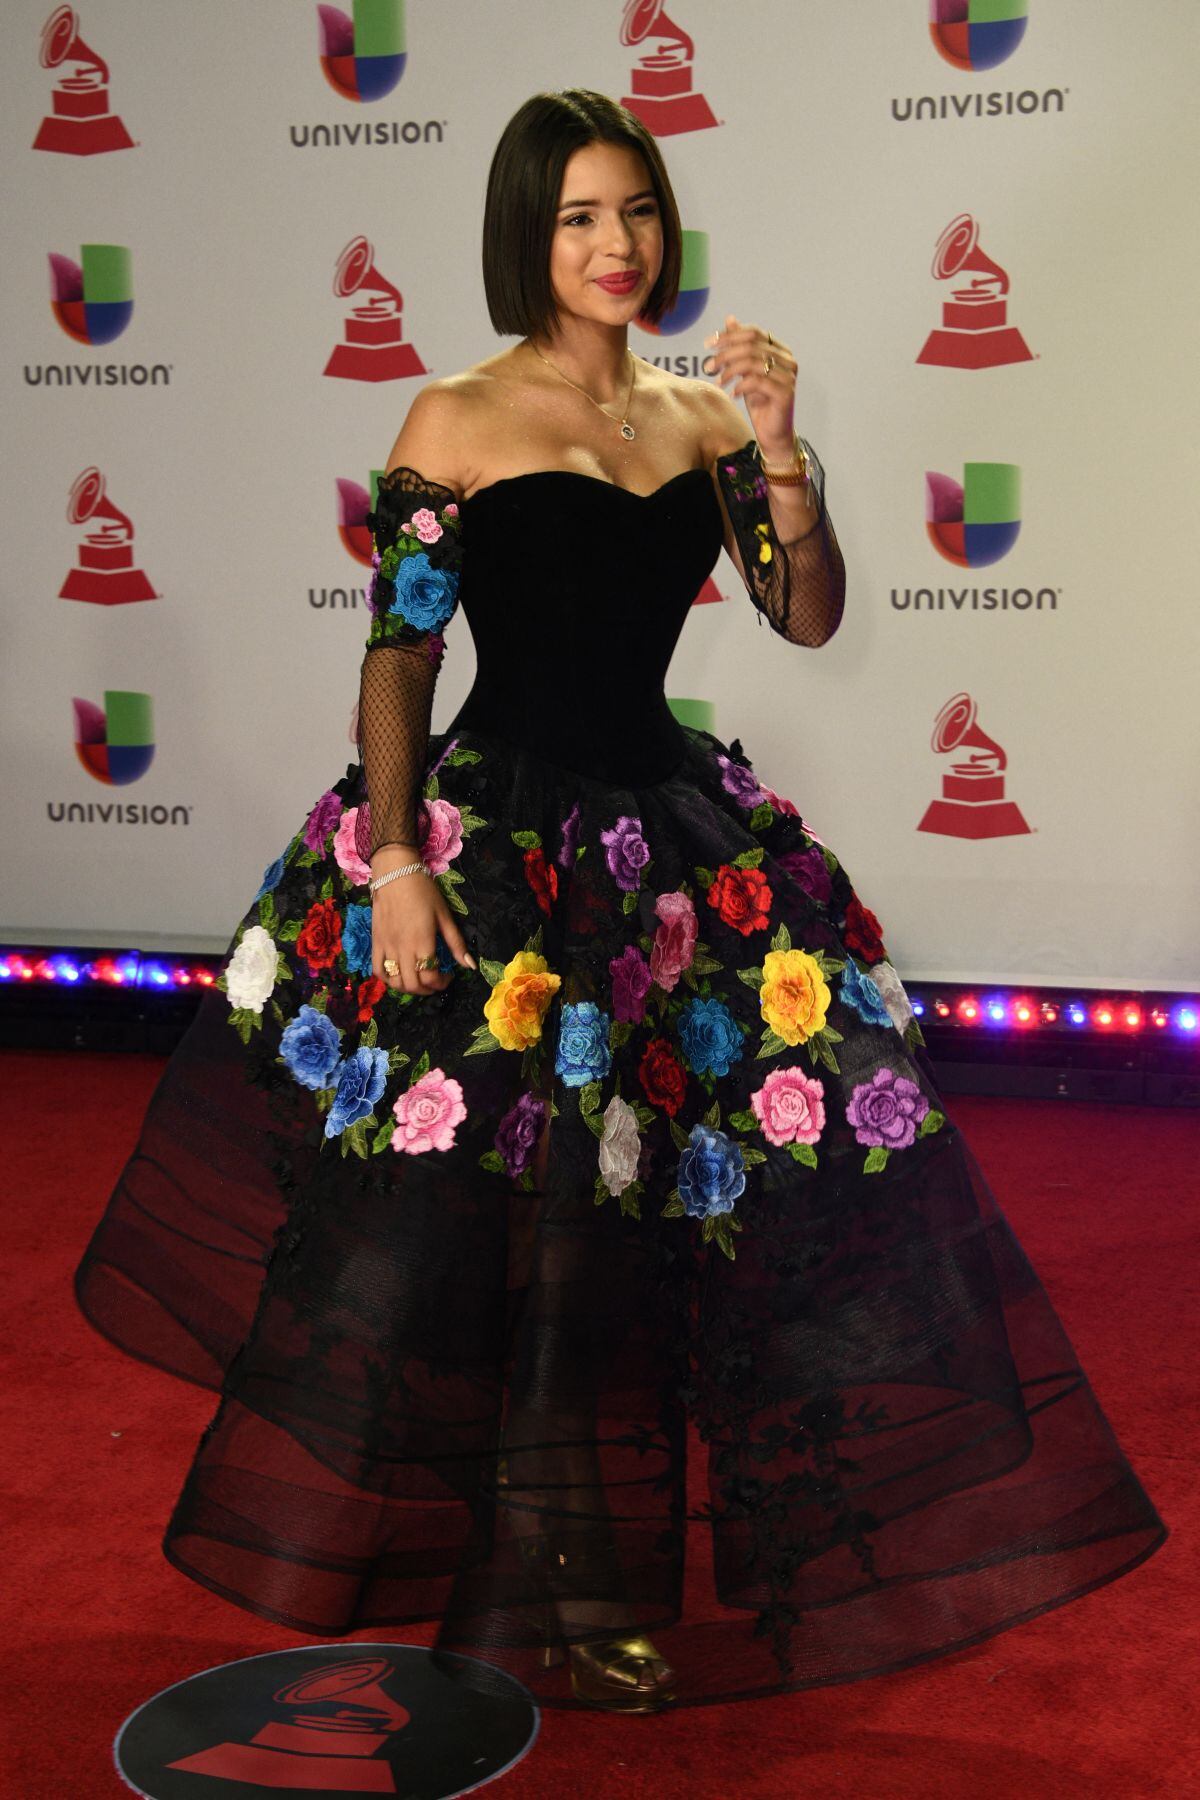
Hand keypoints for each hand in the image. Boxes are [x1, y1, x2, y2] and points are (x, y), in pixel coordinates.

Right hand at [370, 849, 475, 995]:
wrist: (395, 874)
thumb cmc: (424, 892)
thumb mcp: (445, 916)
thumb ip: (456, 943)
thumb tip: (470, 965)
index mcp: (422, 942)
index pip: (429, 977)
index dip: (441, 984)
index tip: (449, 976)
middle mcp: (403, 948)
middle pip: (412, 984)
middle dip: (427, 990)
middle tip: (436, 982)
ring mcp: (387, 946)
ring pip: (394, 981)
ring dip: (408, 988)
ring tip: (419, 981)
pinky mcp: (376, 942)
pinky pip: (378, 970)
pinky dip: (387, 979)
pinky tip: (398, 975)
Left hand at [703, 313, 796, 459]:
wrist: (772, 433)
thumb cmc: (759, 402)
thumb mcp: (744, 371)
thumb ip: (739, 346)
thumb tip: (730, 318)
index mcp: (780, 350)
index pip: (753, 333)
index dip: (729, 335)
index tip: (707, 343)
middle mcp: (788, 359)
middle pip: (751, 346)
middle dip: (725, 353)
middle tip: (708, 366)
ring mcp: (788, 376)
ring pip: (753, 362)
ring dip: (730, 371)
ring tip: (718, 382)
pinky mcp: (785, 393)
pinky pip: (757, 382)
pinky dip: (740, 386)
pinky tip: (732, 394)